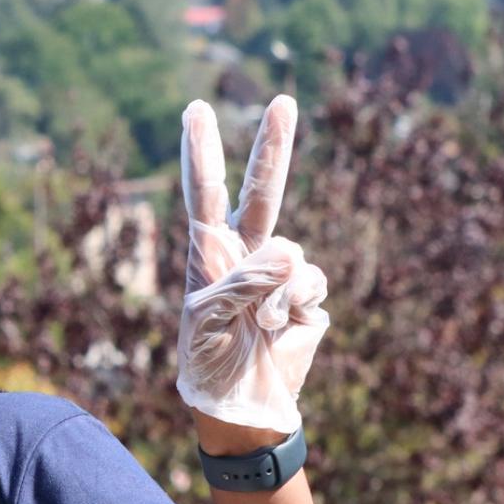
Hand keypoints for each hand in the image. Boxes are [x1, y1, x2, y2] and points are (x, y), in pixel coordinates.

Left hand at [177, 97, 329, 435]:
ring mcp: (280, 273)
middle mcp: (246, 253)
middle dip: (273, 147)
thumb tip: (289, 252)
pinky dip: (292, 306)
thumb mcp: (209, 316)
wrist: (239, 403)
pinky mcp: (308, 297)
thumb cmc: (208, 359)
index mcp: (209, 251)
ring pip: (289, 253)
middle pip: (263, 192)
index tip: (196, 111)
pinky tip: (277, 329)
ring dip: (271, 292)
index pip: (204, 192)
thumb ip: (244, 279)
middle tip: (284, 99)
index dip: (201, 153)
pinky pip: (308, 283)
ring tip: (253, 325)